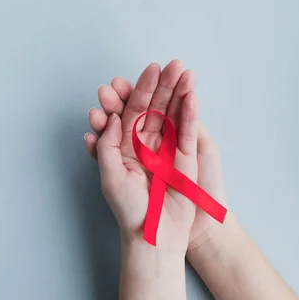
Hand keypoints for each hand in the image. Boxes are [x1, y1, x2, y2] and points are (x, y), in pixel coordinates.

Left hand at [84, 60, 198, 253]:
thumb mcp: (109, 177)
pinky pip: (187, 130)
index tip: (135, 75)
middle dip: (159, 86)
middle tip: (165, 64)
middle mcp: (145, 143)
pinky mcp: (185, 157)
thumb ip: (107, 145)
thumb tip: (110, 117)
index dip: (132, 94)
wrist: (155, 235)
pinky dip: (190, 112)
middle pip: (153, 108)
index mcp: (124, 146)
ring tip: (182, 70)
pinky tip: (191, 93)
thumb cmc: (129, 210)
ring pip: (172, 114)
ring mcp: (166, 148)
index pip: (128, 113)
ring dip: (177, 92)